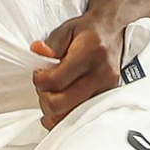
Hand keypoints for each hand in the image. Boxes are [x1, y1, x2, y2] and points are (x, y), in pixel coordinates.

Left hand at [29, 11, 123, 129]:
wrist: (113, 32)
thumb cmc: (89, 32)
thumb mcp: (66, 30)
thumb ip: (50, 45)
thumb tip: (37, 52)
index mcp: (90, 52)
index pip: (57, 80)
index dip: (40, 80)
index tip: (39, 74)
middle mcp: (102, 74)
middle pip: (61, 103)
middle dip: (45, 97)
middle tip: (44, 86)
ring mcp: (106, 89)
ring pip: (69, 116)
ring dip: (53, 109)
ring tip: (52, 94)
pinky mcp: (107, 99)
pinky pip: (80, 119)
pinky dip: (65, 116)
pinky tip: (60, 104)